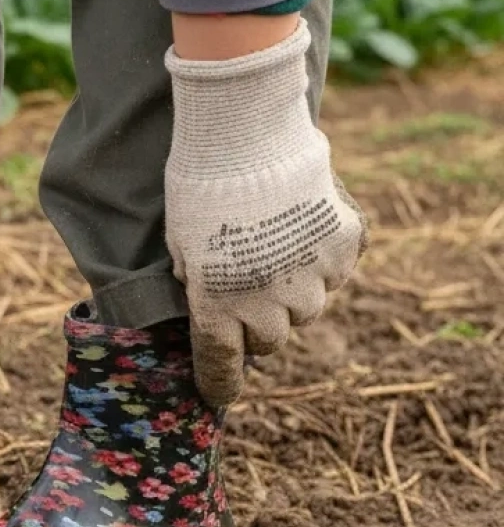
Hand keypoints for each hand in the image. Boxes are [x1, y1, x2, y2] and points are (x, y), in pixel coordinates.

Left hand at [164, 21, 366, 404]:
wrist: (245, 132)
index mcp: (220, 309)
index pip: (222, 368)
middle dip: (255, 322)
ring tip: (272, 243)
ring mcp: (315, 277)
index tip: (215, 393)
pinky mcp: (346, 245)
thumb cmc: (197, 184)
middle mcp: (272, 305)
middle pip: (269, 339)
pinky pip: (334, 267)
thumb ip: (197, 284)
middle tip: (243, 284)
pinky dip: (321, 255)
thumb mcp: (179, 244)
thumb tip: (205, 302)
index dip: (218, 383)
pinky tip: (300, 221)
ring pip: (306, 308)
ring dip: (290, 290)